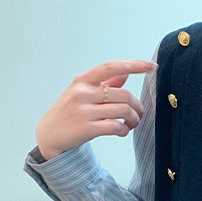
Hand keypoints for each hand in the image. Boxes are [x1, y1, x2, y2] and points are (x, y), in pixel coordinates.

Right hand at [35, 59, 156, 160]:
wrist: (49, 135)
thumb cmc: (69, 112)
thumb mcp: (82, 93)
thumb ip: (105, 83)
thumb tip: (126, 73)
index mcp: (83, 80)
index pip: (112, 67)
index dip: (134, 65)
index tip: (152, 66)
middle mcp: (82, 92)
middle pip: (125, 95)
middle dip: (137, 107)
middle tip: (138, 115)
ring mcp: (84, 111)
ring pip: (123, 111)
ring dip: (134, 120)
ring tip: (131, 124)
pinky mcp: (87, 128)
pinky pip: (116, 127)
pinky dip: (124, 130)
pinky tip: (122, 131)